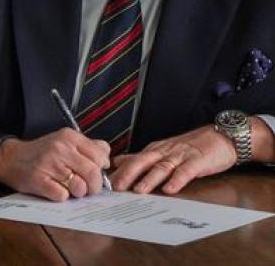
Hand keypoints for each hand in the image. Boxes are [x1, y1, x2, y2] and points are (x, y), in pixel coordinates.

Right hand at [0, 128, 110, 200]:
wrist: (11, 158)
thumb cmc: (42, 153)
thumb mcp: (64, 141)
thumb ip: (88, 146)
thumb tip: (107, 154)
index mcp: (68, 137)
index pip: (100, 157)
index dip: (100, 169)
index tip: (92, 172)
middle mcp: (59, 148)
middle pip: (93, 174)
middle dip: (93, 187)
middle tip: (85, 187)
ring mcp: (49, 164)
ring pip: (80, 188)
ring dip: (76, 193)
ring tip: (67, 187)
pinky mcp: (39, 180)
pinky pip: (63, 196)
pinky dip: (61, 196)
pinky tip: (53, 188)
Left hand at [112, 124, 243, 194]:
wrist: (221, 137)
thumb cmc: (192, 147)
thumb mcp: (164, 150)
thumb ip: (142, 158)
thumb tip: (118, 162)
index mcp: (156, 150)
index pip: (134, 160)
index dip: (120, 171)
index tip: (107, 182)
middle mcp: (165, 151)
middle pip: (143, 161)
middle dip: (129, 174)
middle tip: (117, 187)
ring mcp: (181, 156)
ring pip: (162, 167)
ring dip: (149, 179)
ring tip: (138, 190)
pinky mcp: (197, 161)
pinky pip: (186, 171)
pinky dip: (177, 180)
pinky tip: (170, 189)